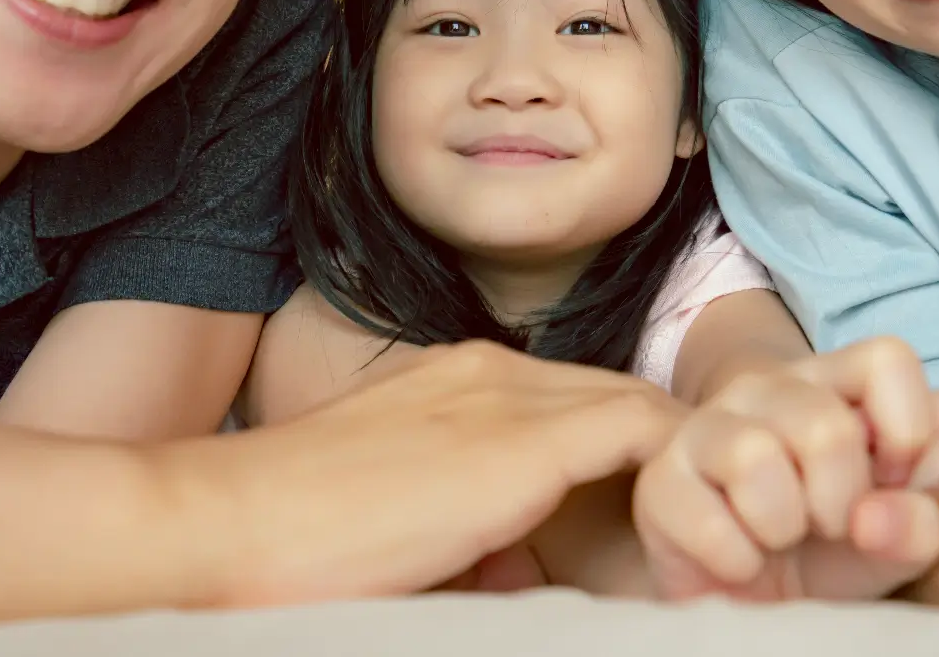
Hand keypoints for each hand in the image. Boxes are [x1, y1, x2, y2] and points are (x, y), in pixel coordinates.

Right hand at [147, 340, 684, 606]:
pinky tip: (694, 508)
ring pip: (632, 403)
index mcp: (454, 377)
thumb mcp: (395, 510)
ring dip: (674, 452)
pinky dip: (676, 465)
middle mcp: (487, 369)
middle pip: (608, 393)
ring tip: (710, 505)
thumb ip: (464, 521)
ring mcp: (505, 399)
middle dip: (655, 441)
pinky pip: (637, 433)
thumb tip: (518, 567)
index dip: (616, 440)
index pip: (570, 394)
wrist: (228, 522)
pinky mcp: (522, 447)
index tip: (648, 492)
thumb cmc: (290, 535)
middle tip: (698, 497)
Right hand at [632, 337, 938, 600]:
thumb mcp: (900, 541)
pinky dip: (738, 560)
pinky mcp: (661, 479)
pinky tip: (741, 560)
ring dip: (783, 526)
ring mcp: (706, 424)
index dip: (908, 430)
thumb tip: (877, 516)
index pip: (888, 359)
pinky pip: (708, 520)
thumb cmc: (837, 552)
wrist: (753, 599)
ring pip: (756, 456)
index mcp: (837, 383)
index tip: (896, 484)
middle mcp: (767, 387)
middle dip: (842, 502)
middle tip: (830, 526)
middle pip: (825, 425)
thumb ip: (923, 522)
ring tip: (780, 538)